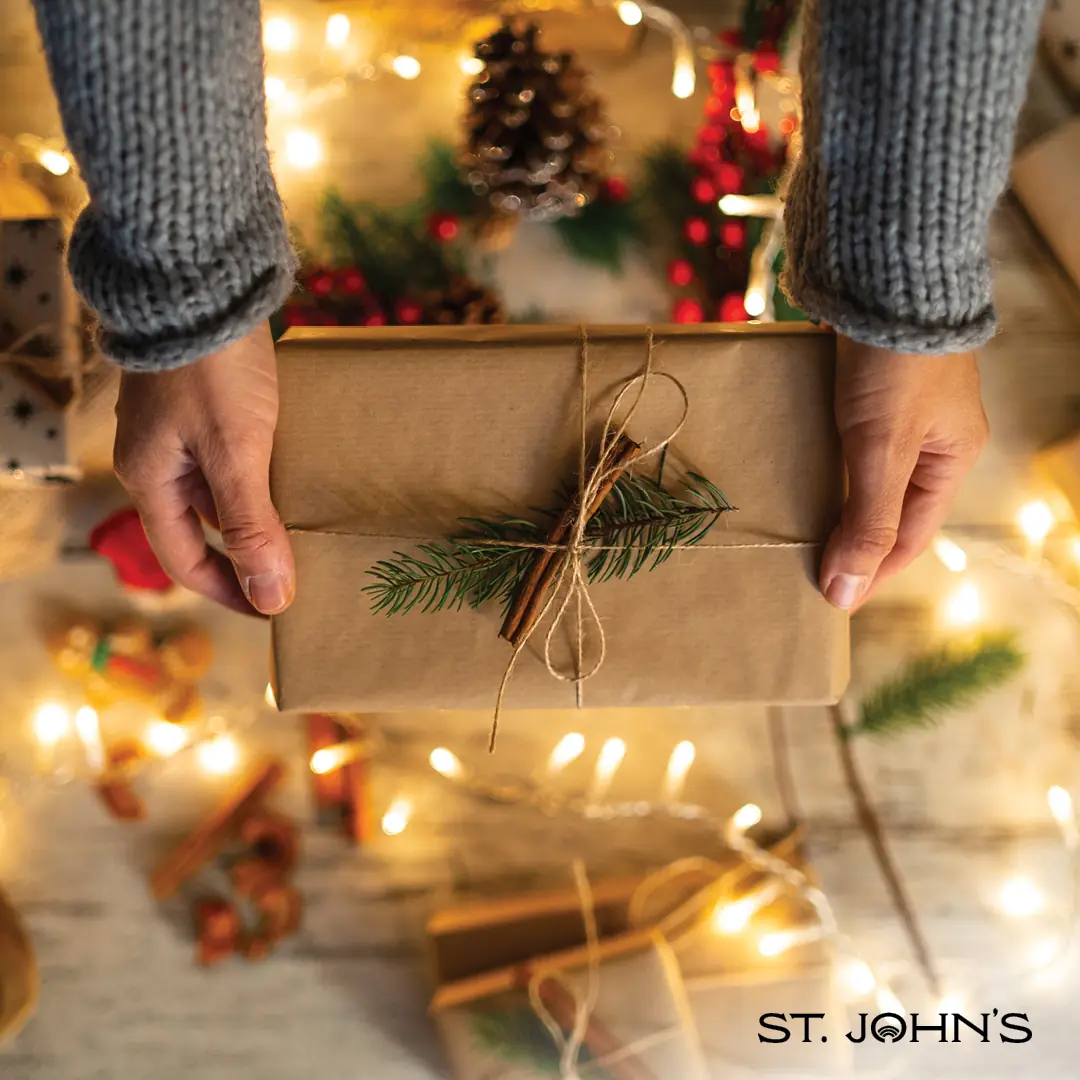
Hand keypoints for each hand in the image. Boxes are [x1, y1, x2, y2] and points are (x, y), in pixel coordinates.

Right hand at [113, 323, 294, 615]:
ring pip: (222, 489)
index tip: (274, 607)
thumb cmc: (213, 368)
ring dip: (260, 511)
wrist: (199, 275)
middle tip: (300, 569)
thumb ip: (252, 525)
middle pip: (204, 526)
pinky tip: (301, 473)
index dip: (228, 590)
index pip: (185, 560)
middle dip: (248, 552)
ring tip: (309, 527)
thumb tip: (272, 597)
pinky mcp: (205, 399)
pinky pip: (234, 453)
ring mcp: (180, 426)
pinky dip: (264, 472)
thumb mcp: (236, 453)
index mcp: (151, 479)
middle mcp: (159, 458)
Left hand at [821, 336, 988, 610]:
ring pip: (864, 478)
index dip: (871, 572)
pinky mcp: (865, 388)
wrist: (882, 275)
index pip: (909, 537)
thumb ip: (867, 519)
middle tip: (810, 574)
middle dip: (852, 544)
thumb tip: (846, 591)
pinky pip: (844, 444)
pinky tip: (796, 481)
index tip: (831, 600)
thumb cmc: (894, 366)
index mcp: (951, 458)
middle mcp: (930, 438)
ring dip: (834, 507)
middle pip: (887, 510)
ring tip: (798, 537)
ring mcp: (898, 411)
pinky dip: (823, 469)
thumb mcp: (883, 449)